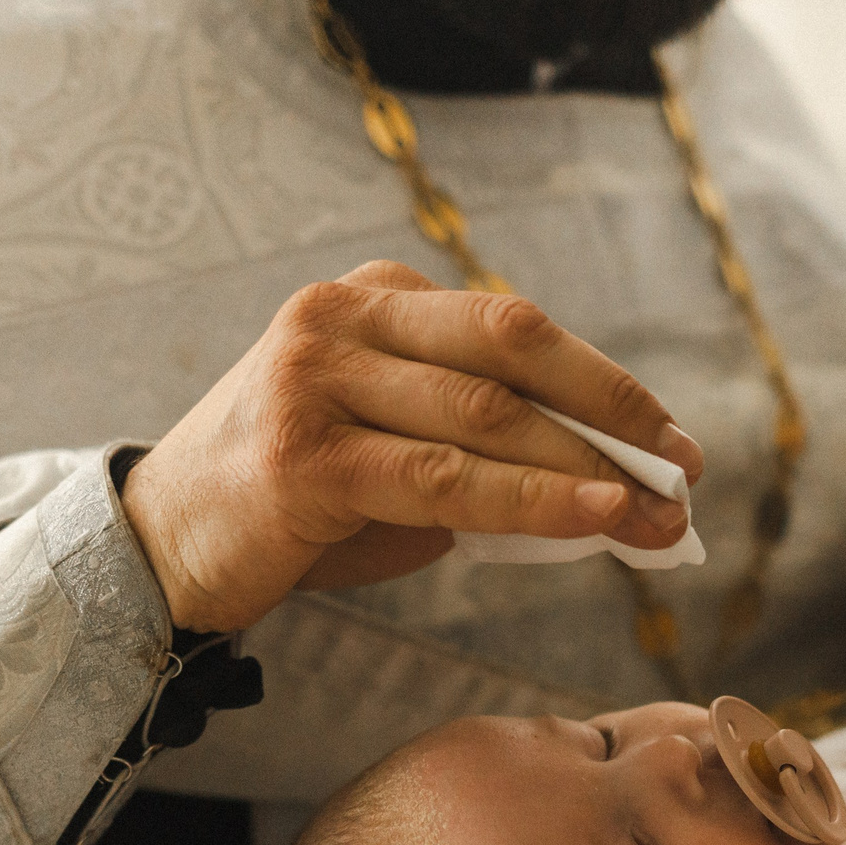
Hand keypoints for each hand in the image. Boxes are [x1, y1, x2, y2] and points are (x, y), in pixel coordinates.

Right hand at [122, 261, 703, 631]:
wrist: (161, 548)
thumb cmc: (296, 508)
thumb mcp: (396, 458)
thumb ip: (481, 452)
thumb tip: (610, 491)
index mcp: (374, 295)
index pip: (514, 327)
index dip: (604, 383)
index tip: (672, 442)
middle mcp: (343, 315)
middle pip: (512, 345)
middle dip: (613, 412)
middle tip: (684, 472)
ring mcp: (316, 377)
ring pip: (485, 413)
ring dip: (585, 469)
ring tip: (653, 515)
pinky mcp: (304, 453)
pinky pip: (442, 477)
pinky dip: (529, 500)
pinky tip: (590, 520)